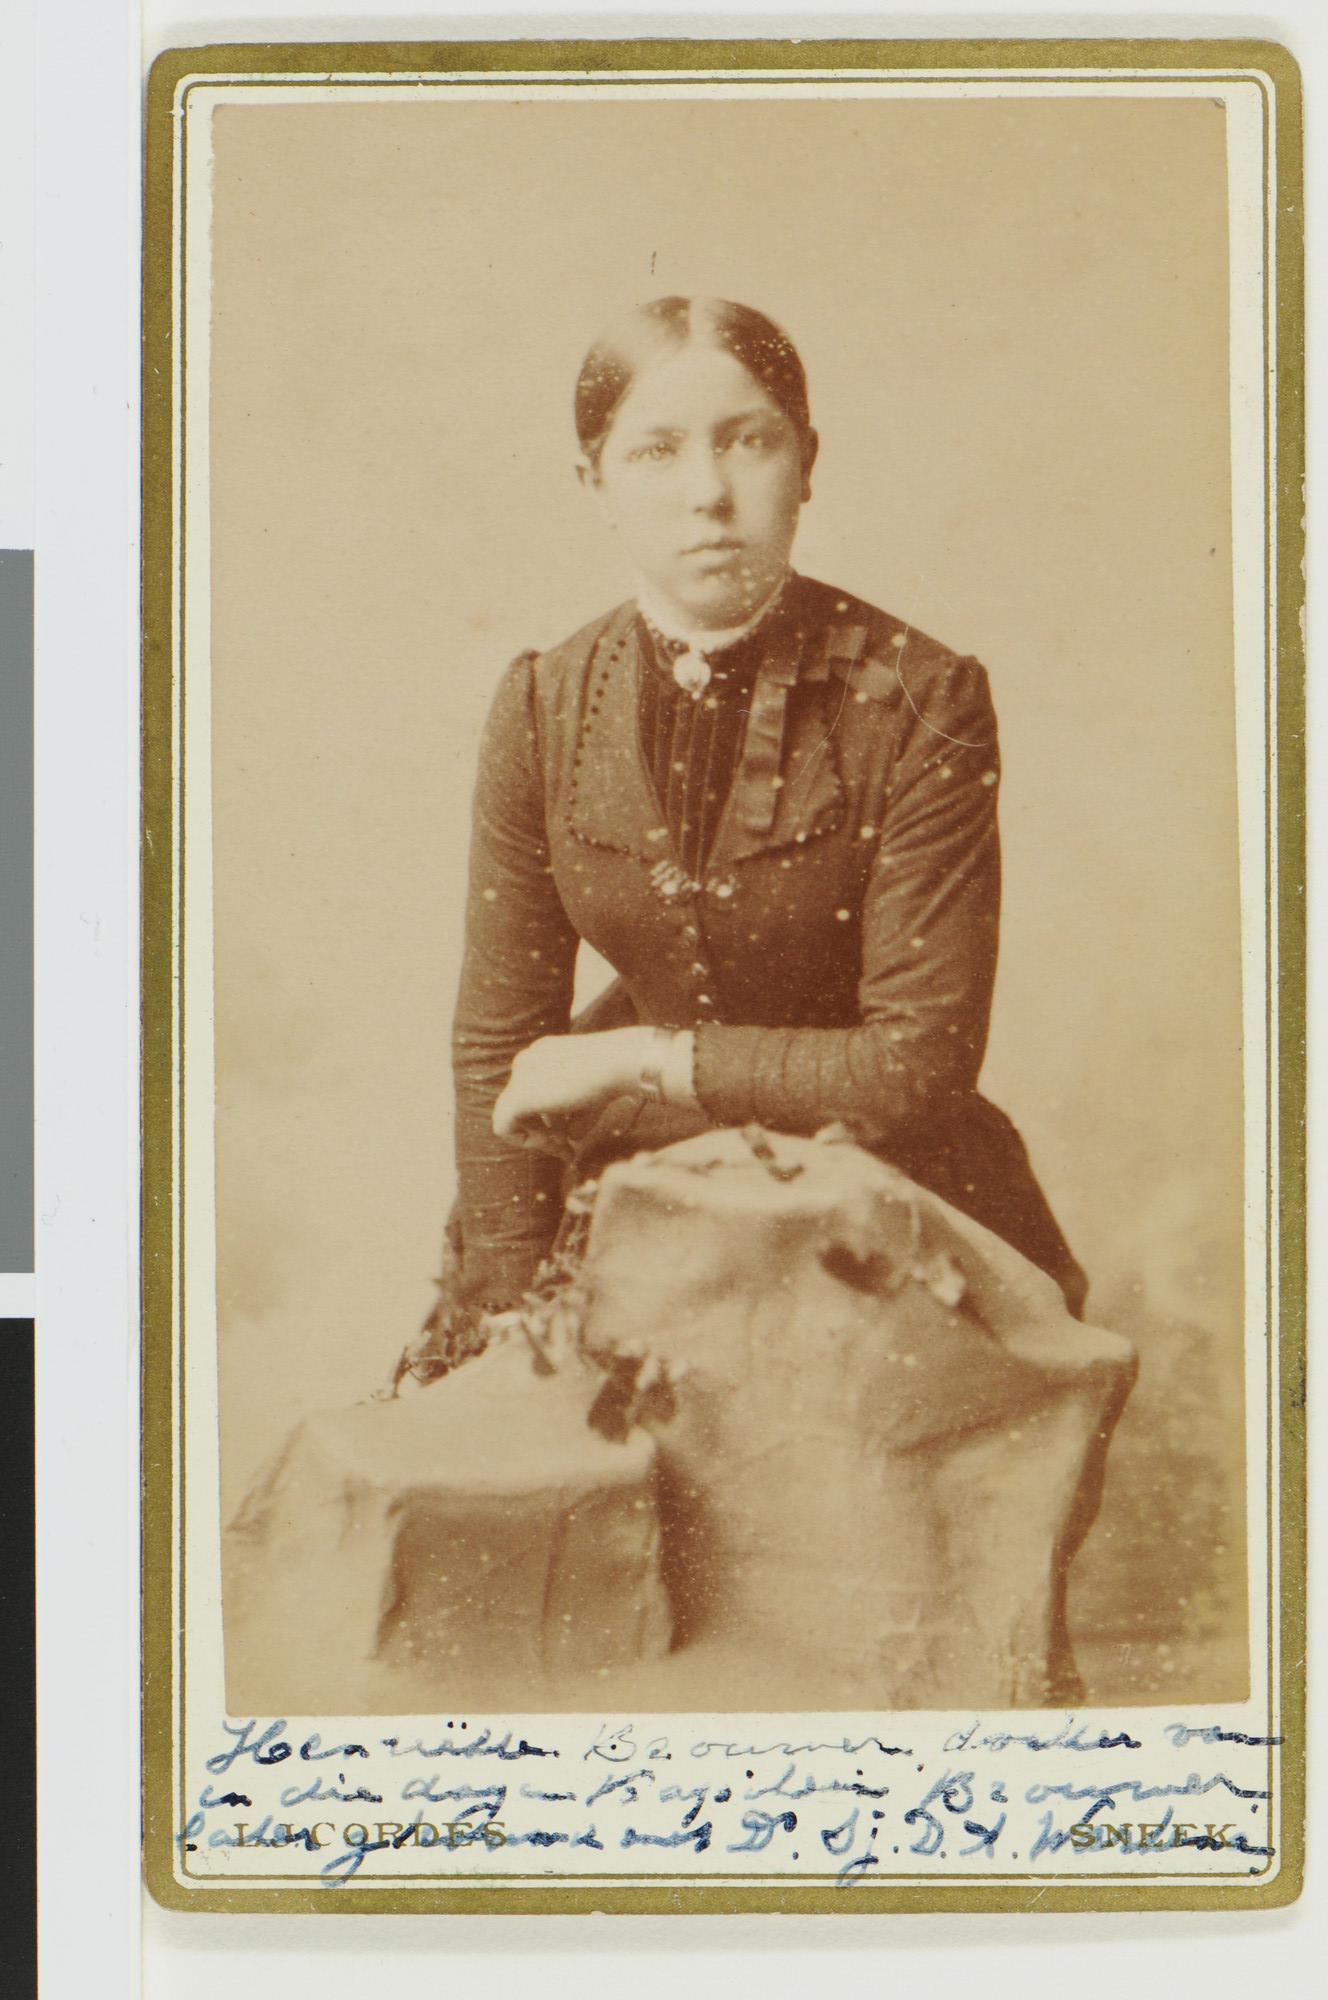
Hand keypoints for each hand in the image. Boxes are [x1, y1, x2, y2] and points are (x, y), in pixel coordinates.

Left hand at [492, 1030, 650, 1149]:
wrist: (616, 1062)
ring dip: (540, 1140)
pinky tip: (552, 1142)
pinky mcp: (517, 1095)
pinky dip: (526, 1142)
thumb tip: (572, 1136)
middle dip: (546, 1133)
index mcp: (543, 1056)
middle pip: (525, 1108)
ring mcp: (519, 1076)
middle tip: (568, 1150)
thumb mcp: (592, 1096)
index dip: (552, 1121)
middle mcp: (527, 1061)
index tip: (571, 1136)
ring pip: (514, 1119)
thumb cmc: (612, 1076)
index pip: (537, 1095)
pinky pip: (504, 1128)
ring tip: (566, 1147)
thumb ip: (577, 1114)